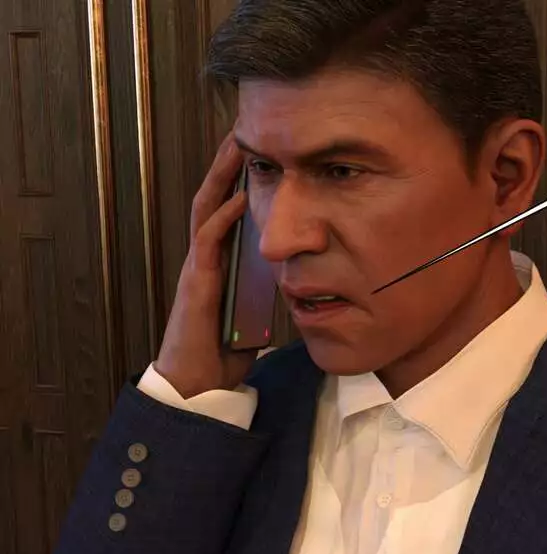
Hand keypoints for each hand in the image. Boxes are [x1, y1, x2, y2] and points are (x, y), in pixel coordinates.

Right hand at [154, 131, 257, 397]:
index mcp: (220, 261)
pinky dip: (222, 218)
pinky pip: (208, 242)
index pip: (228, 208)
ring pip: (206, 210)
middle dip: (227, 164)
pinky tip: (238, 199)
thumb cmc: (224, 348)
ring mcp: (199, 266)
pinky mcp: (197, 282)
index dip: (240, 179)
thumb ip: (269, 288)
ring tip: (238, 148)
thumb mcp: (257, 310)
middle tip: (244, 131)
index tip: (261, 150)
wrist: (198, 382)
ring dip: (221, 178)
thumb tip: (300, 277)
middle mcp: (206, 256)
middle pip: (214, 197)